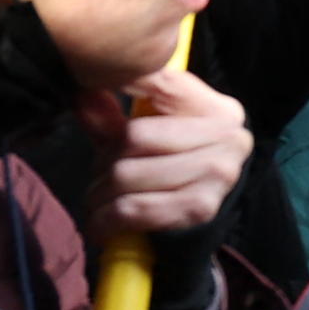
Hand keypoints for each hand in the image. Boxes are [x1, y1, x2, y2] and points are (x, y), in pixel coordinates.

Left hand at [86, 60, 250, 235]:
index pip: (166, 82)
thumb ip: (114, 118)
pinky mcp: (199, 207)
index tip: (92, 92)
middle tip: (98, 175)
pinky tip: (101, 224)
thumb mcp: (148, 138)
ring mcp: (217, 173)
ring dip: (98, 194)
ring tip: (97, 201)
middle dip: (103, 160)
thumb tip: (81, 94)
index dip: (127, 81)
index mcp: (217, 109)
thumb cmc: (170, 173)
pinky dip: (105, 220)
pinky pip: (131, 208)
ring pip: (126, 174)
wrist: (197, 228)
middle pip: (134, 136)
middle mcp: (227, 137)